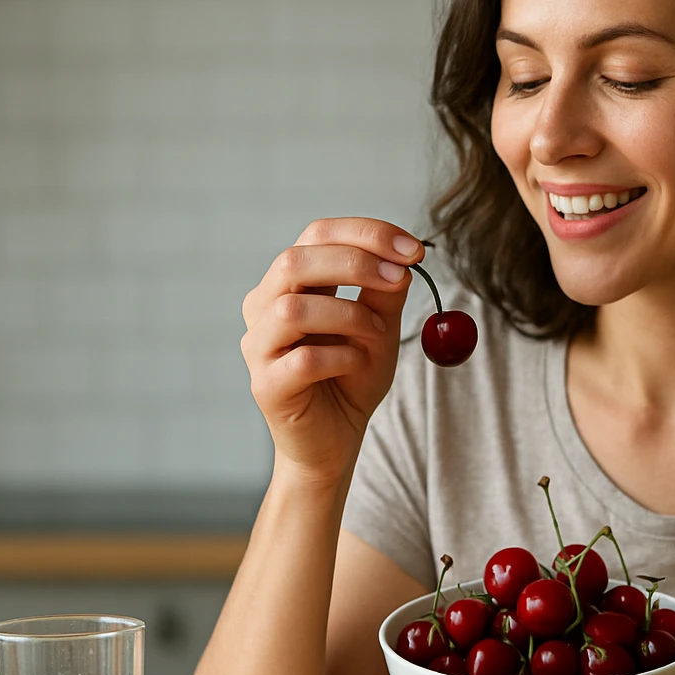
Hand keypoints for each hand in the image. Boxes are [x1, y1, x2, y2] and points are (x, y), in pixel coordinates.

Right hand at [240, 218, 424, 485]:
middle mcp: (265, 306)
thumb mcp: (379, 327)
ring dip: (348, 314)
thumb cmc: (352, 377)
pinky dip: (342, 357)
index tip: (415, 249)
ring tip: (378, 333)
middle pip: (295, 261)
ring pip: (293, 309)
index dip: (366, 233)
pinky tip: (358, 365)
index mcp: (290, 282)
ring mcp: (259, 346)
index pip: (317, 234)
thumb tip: (403, 257)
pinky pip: (302, 360)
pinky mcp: (266, 386)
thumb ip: (385, 293)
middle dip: (355, 262)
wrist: (336, 441)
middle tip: (399, 277)